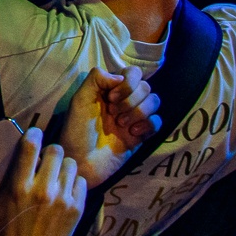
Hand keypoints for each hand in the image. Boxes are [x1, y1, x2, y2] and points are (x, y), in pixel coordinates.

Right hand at [0, 127, 84, 235]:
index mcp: (18, 186)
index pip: (31, 145)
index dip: (33, 133)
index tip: (33, 134)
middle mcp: (43, 190)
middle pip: (55, 151)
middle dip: (48, 151)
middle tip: (42, 159)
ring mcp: (62, 200)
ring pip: (70, 164)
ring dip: (61, 166)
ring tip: (53, 174)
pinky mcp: (76, 210)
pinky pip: (80, 182)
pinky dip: (72, 182)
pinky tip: (62, 189)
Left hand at [57, 68, 161, 186]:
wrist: (82, 161)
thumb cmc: (77, 130)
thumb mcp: (79, 99)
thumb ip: (96, 79)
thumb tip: (121, 77)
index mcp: (110, 90)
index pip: (133, 73)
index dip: (128, 83)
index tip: (110, 99)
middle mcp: (124, 101)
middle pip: (146, 87)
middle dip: (130, 100)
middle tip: (113, 114)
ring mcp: (134, 118)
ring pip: (154, 101)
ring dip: (139, 112)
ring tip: (122, 125)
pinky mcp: (141, 135)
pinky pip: (158, 122)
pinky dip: (148, 125)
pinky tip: (133, 134)